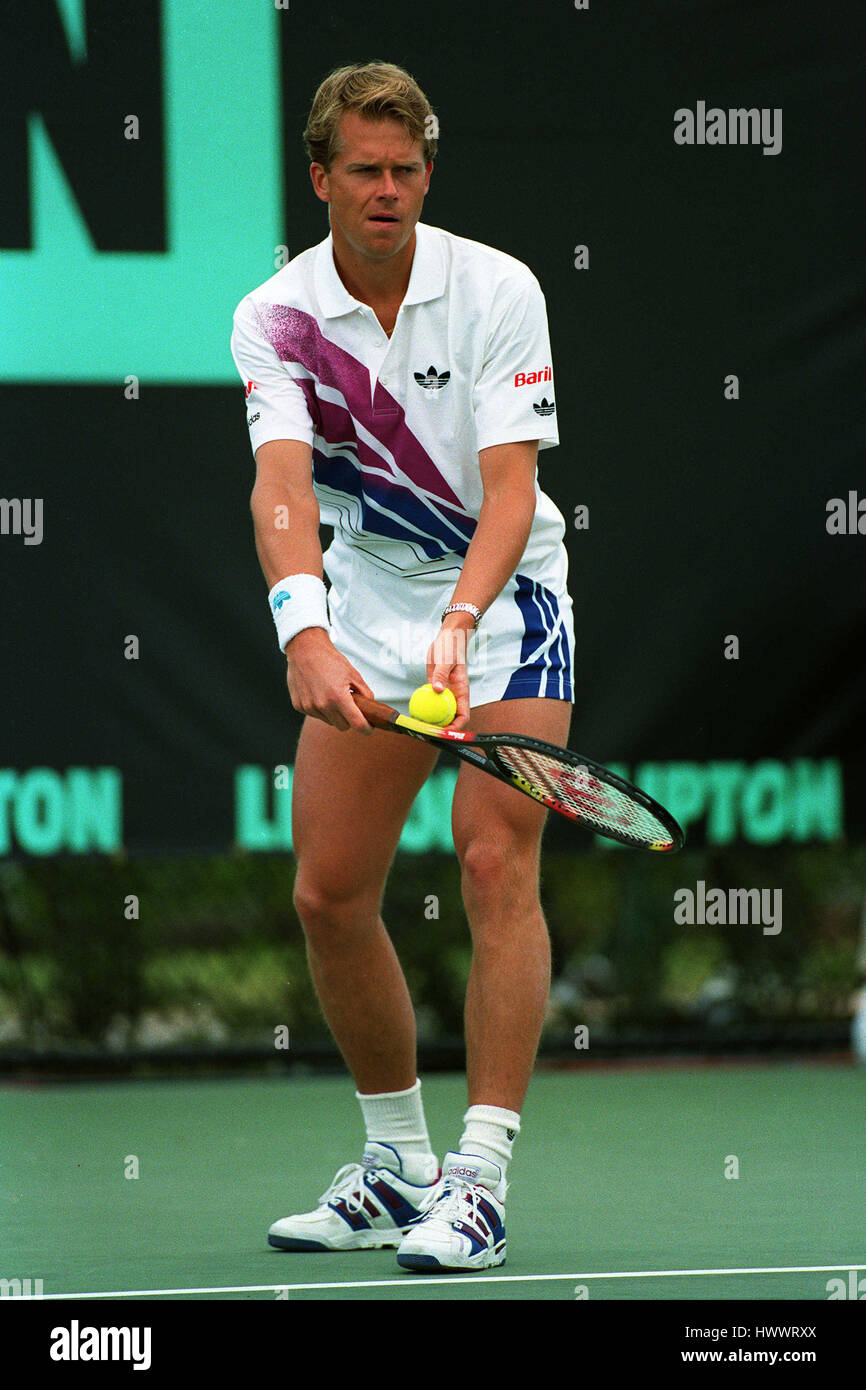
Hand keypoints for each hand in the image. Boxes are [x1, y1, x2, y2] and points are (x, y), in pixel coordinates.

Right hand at [285, 628, 374, 732]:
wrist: (305, 650)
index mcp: (338, 697)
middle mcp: (322, 705)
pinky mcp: (299, 706)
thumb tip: (370, 708)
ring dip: (333, 714)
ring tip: (332, 695)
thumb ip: (365, 693)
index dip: (366, 728)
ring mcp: (309, 707)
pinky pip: (316, 715)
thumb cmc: (330, 660)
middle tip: (350, 706)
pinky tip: (319, 693)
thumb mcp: (353, 674)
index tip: (369, 728)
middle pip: (343, 726)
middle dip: (349, 719)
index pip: (357, 724)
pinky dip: (320, 709)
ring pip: (329, 721)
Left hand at [426, 615, 472, 729]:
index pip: (464, 715)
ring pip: (440, 711)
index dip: (457, 727)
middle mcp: (454, 694)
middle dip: (442, 728)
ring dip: (432, 719)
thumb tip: (437, 690)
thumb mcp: (446, 660)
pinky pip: (430, 700)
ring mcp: (445, 692)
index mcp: (462, 690)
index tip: (446, 731)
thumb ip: (441, 675)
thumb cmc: (451, 647)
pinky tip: (415, 712)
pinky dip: (424, 707)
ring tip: (420, 726)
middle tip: (428, 732)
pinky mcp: (435, 686)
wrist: (446, 638)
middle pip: (451, 717)